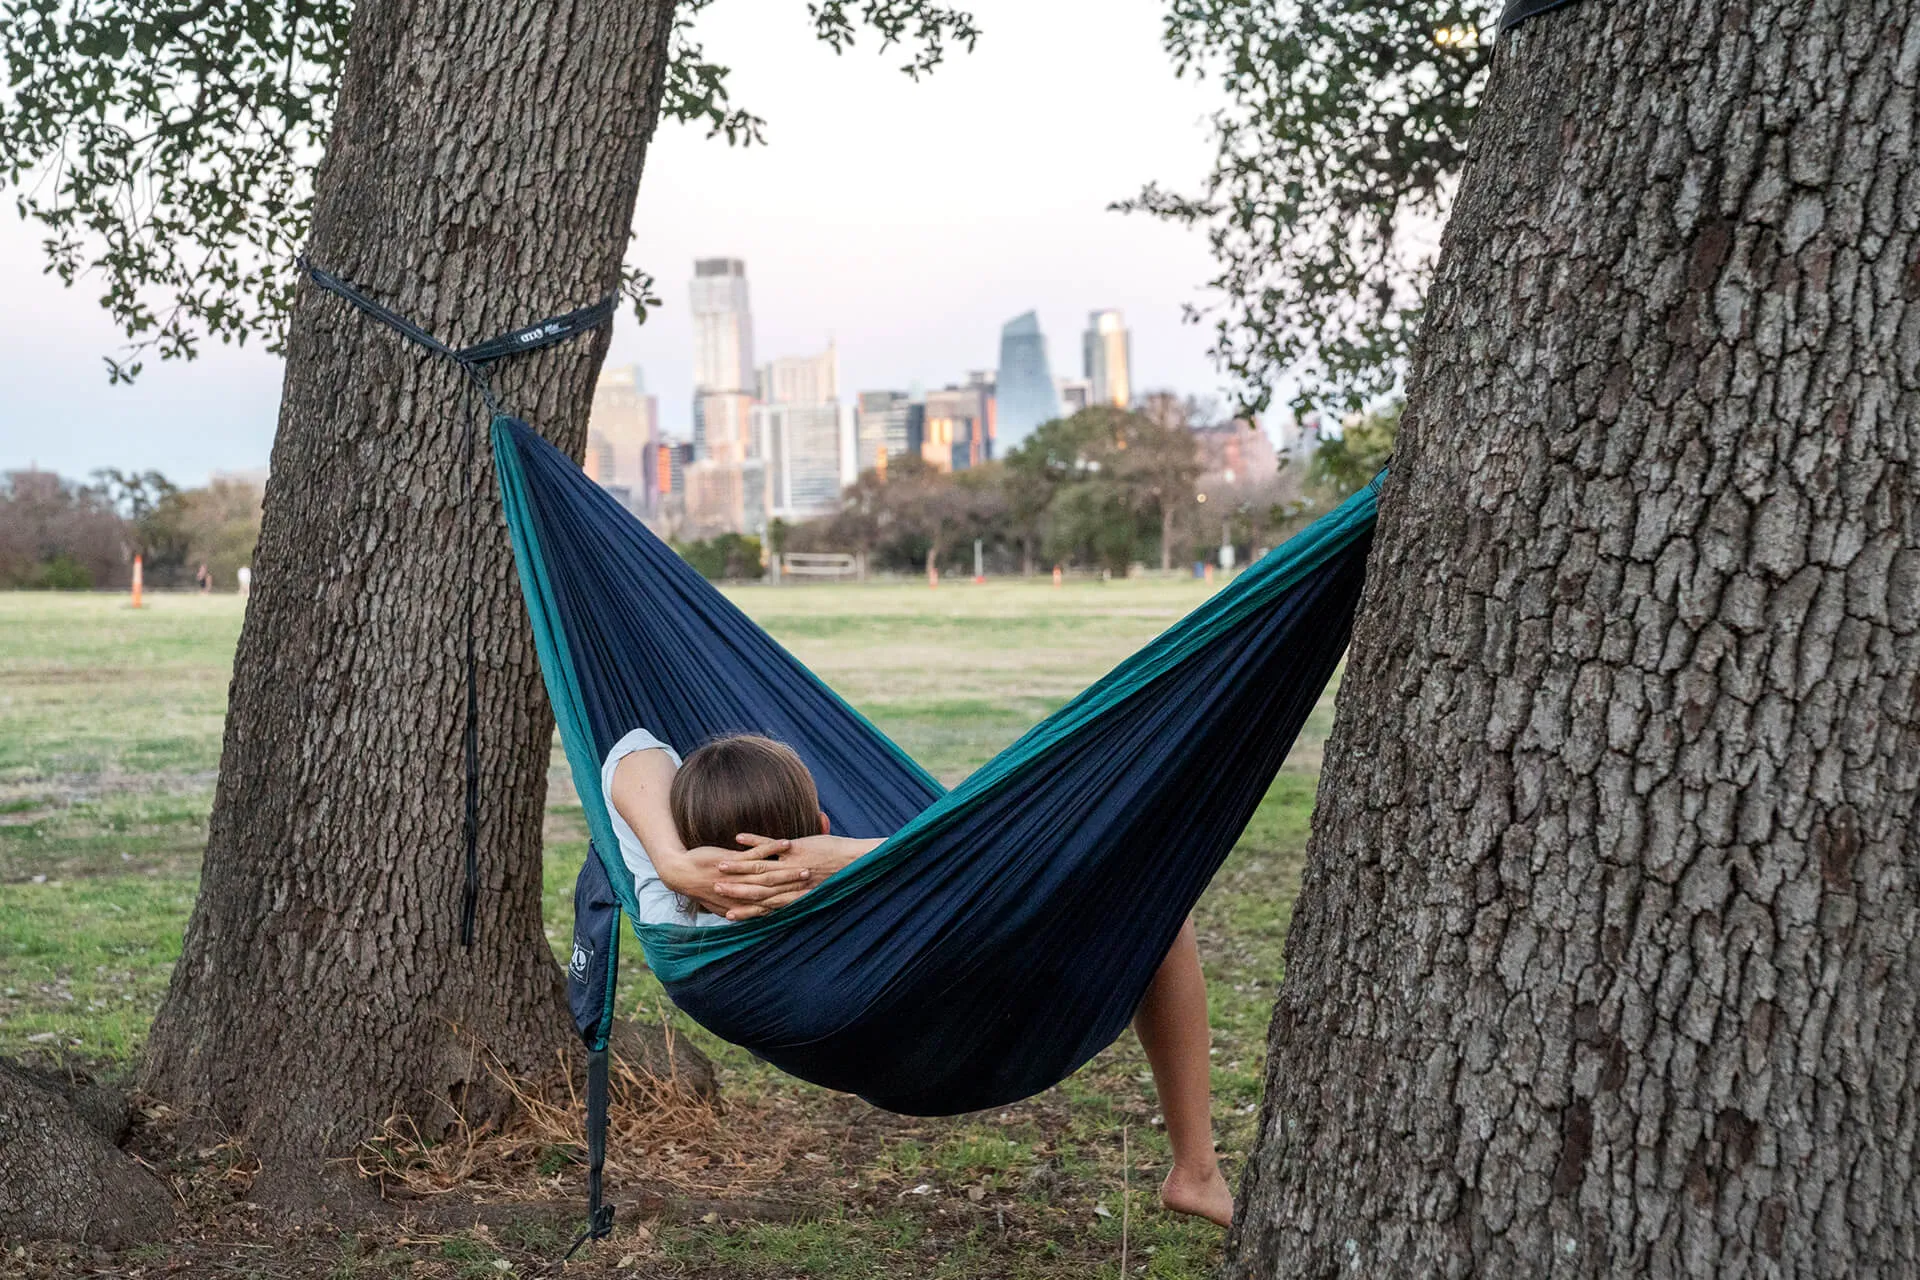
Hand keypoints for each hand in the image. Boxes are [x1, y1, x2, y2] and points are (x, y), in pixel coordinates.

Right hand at [708, 833, 881, 920]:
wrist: (856, 863)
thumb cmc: (837, 879)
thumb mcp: (815, 893)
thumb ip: (799, 898)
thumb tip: (787, 904)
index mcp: (793, 896)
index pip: (765, 906)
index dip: (745, 911)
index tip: (727, 915)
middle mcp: (789, 883)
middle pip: (757, 889)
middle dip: (734, 891)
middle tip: (713, 891)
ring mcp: (791, 864)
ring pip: (759, 868)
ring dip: (737, 867)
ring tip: (718, 866)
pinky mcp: (796, 848)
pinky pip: (770, 845)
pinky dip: (753, 841)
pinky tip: (738, 838)